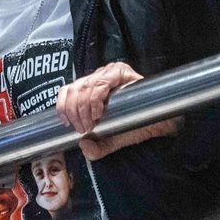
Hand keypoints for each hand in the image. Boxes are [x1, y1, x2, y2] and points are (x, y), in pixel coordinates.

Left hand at [56, 61, 179, 160]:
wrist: (156, 124)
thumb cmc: (133, 126)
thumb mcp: (109, 141)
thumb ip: (96, 147)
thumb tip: (84, 145)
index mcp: (90, 88)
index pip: (67, 90)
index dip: (62, 106)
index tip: (66, 123)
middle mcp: (97, 77)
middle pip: (74, 89)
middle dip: (74, 112)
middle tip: (84, 129)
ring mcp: (108, 73)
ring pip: (84, 86)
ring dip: (84, 108)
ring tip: (93, 123)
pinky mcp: (120, 71)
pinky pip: (100, 83)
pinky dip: (95, 99)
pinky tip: (100, 112)